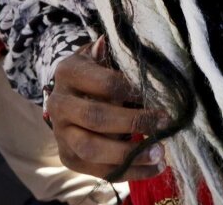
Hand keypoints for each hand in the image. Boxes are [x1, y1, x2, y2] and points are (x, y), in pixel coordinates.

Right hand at [49, 38, 168, 181]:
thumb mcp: (99, 58)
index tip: (158, 96)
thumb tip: (120, 50)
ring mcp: (61, 134)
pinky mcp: (69, 158)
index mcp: (67, 72)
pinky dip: (130, 172)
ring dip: (130, 154)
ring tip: (160, 153)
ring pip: (93, 149)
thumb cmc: (93, 73)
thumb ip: (112, 56)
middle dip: (134, 122)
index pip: (104, 83)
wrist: (69, 96)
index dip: (132, 90)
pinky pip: (100, 171)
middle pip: (96, 117)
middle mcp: (58, 103)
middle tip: (163, 122)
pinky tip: (154, 168)